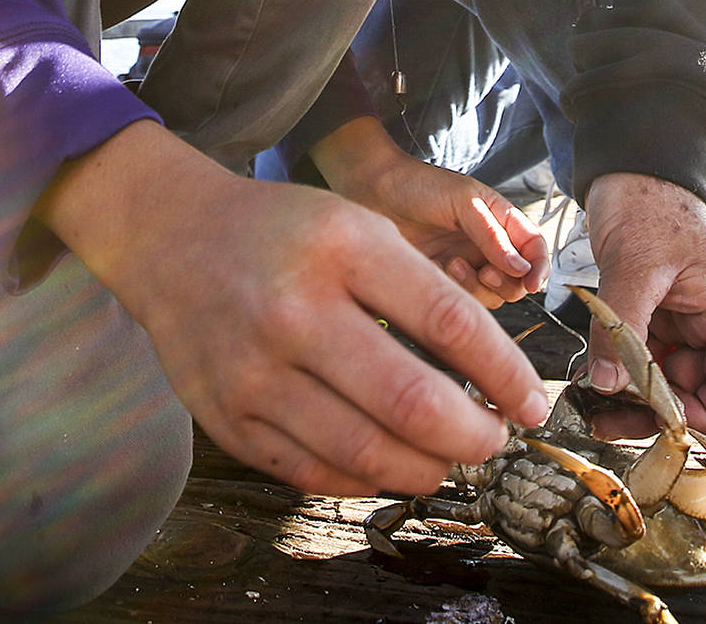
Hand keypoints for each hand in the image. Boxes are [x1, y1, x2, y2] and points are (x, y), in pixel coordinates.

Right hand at [40, 120, 550, 498]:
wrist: (171, 238)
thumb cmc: (287, 234)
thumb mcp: (361, 228)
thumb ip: (423, 293)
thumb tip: (492, 375)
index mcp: (343, 249)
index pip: (450, 323)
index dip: (506, 375)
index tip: (534, 405)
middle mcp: (295, 311)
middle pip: (412, 401)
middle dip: (474, 436)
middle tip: (495, 439)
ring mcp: (254, 371)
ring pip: (366, 451)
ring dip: (427, 467)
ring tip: (449, 457)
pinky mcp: (226, 418)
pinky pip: (314, 472)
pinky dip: (367, 478)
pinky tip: (392, 463)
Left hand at [311, 117, 547, 307]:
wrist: (372, 190)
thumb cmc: (419, 185)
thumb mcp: (463, 201)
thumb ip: (492, 235)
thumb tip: (520, 267)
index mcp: (501, 219)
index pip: (535, 248)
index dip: (540, 267)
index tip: (532, 283)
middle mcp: (488, 245)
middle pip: (517, 281)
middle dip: (507, 283)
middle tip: (486, 273)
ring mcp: (466, 264)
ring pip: (491, 297)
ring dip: (476, 288)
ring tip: (453, 264)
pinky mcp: (442, 280)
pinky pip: (461, 301)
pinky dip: (454, 290)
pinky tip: (438, 267)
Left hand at [579, 172, 705, 434]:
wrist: (630, 166)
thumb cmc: (647, 202)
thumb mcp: (635, 264)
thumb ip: (622, 327)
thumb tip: (607, 387)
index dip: (701, 416)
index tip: (654, 417)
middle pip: (694, 397)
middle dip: (652, 413)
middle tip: (602, 417)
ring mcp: (678, 324)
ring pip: (662, 384)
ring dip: (627, 398)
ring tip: (587, 400)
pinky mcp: (651, 318)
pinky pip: (639, 362)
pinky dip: (614, 374)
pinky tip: (586, 376)